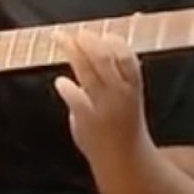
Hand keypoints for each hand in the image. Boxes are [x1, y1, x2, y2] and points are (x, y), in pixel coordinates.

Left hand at [54, 27, 146, 165]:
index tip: (102, 33)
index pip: (127, 58)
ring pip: (87, 74)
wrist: (124, 161)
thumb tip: (104, 40)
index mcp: (134, 87)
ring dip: (72, 53)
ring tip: (60, 38)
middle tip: (77, 32)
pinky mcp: (86, 122)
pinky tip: (60, 82)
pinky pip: (75, 99)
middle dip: (88, 41)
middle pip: (104, 59)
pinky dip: (66, 87)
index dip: (113, 42)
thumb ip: (118, 71)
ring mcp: (103, 108)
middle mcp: (120, 95)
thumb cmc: (124, 122)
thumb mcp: (130, 94)